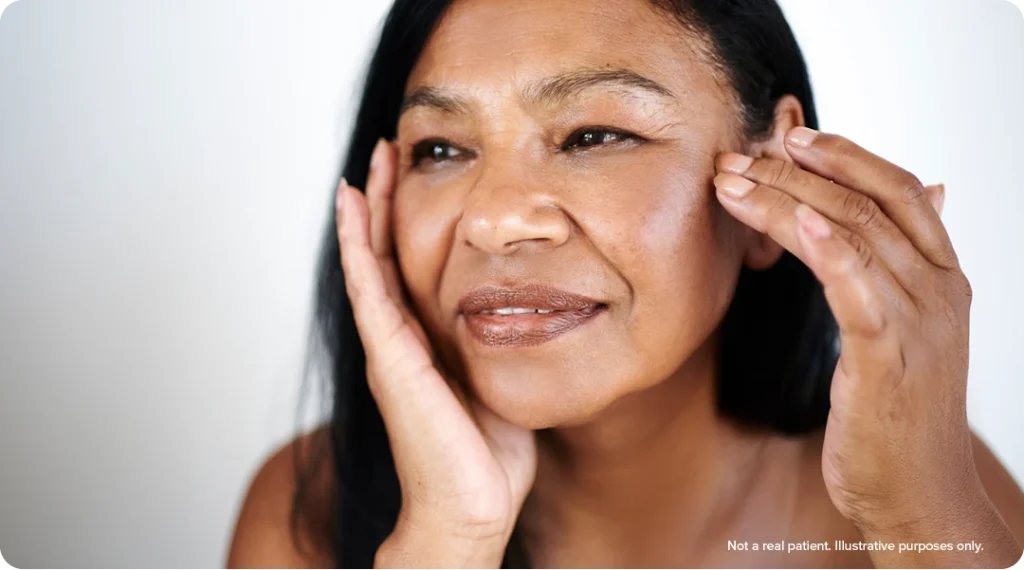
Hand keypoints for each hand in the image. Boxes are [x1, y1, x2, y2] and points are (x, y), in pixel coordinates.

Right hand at [335, 138, 536, 567]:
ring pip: (372, 261)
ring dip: (370, 209)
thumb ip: (500, 338)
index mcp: (427, 339)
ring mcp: (390, 345)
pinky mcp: (389, 356)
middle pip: (387, 253)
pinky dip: (358, 243)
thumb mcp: (500, 375)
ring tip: (371, 162)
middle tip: (390, 148)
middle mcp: (401, 337)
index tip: (418, 172)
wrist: (471, 504)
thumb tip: (529, 304)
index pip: (413, 265)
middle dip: (389, 200)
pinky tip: (353, 206)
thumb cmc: (487, 452)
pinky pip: (369, 286)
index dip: (411, 219)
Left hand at [713, 127, 1021, 566]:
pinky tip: (796, 220)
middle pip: (870, 202)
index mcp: (943, 277)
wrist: (919, 494)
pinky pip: (857, 288)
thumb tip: (930, 196)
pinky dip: (828, 248)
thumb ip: (901, 268)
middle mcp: (939, 289)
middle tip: (738, 156)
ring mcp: (919, 321)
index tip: (791, 136)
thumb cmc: (898, 412)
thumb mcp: (903, 332)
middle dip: (799, 171)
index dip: (846, 155)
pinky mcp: (889, 356)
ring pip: (854, 234)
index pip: (900, 189)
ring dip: (787, 200)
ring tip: (733, 181)